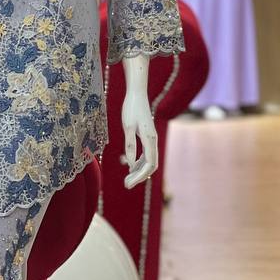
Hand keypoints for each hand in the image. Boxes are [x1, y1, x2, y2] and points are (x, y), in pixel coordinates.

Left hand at [119, 53, 157, 187]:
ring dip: (138, 170)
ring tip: (126, 178)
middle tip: (126, 185)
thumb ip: (130, 145)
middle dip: (139, 177)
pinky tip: (126, 163)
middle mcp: (153, 141)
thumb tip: (131, 163)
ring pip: (148, 161)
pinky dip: (137, 161)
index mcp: (150, 139)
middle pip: (150, 166)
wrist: (137, 94)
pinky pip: (145, 154)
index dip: (139, 176)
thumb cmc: (131, 109)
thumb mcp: (127, 127)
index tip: (128, 184)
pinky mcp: (147, 136)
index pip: (149, 165)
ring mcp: (151, 139)